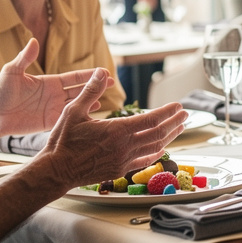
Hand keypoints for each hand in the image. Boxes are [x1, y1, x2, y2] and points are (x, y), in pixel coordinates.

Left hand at [0, 39, 111, 138]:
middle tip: (113, 82)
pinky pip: (69, 119)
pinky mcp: (50, 123)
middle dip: (97, 86)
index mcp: (49, 82)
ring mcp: (54, 109)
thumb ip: (24, 58)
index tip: (104, 71)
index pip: (74, 77)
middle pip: (81, 90)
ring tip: (106, 98)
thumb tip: (34, 41)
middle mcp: (55, 95)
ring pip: (78, 104)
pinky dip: (81, 116)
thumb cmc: (0, 92)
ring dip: (92, 101)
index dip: (89, 74)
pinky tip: (92, 114)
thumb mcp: (11, 72)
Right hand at [40, 68, 188, 186]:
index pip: (150, 119)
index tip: (178, 105)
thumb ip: (91, 91)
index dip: (166, 112)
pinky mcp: (119, 170)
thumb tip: (101, 72)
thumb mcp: (73, 111)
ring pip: (154, 147)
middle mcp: (124, 146)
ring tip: (180, 128)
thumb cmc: (63, 141)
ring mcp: (124, 160)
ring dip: (170, 137)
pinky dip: (156, 154)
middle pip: (158, 133)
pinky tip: (162, 149)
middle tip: (186, 115)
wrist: (56, 170)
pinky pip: (144, 161)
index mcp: (117, 130)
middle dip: (174, 123)